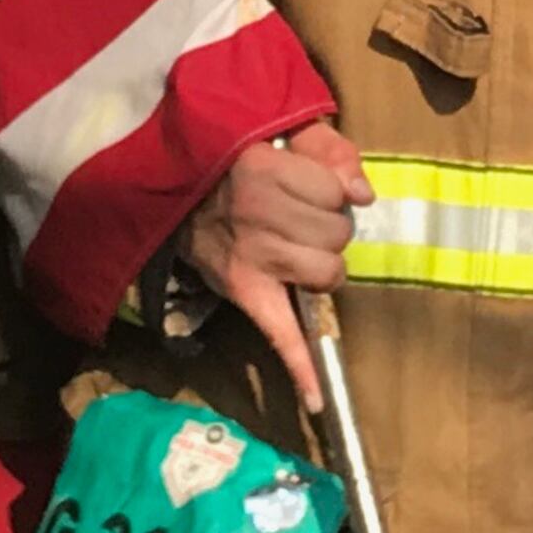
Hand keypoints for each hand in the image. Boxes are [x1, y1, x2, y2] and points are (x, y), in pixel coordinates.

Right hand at [175, 121, 369, 414]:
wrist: (169, 194)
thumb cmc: (231, 160)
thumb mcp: (279, 133)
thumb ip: (330, 151)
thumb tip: (364, 194)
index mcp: (267, 169)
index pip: (336, 193)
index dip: (332, 193)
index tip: (311, 189)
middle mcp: (260, 215)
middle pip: (338, 237)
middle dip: (329, 229)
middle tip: (299, 221)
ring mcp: (252, 258)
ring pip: (328, 274)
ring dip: (322, 266)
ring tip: (295, 253)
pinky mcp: (243, 293)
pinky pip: (280, 335)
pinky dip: (301, 368)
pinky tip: (316, 398)